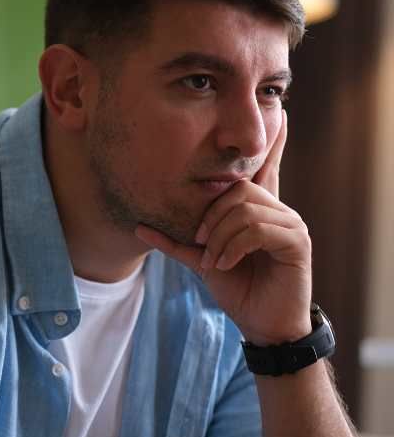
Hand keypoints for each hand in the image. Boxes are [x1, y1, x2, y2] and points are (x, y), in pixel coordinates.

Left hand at [136, 111, 311, 345]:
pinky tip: (225, 265)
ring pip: (245, 209)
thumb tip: (138, 226)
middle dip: (211, 217)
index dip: (274, 142)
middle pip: (239, 188)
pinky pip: (258, 230)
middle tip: (201, 244)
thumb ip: (175, 241)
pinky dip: (232, 247)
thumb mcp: (201, 260)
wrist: (261, 322)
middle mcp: (279, 210)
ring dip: (219, 237)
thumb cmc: (237, 288)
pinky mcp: (298, 242)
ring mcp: (292, 224)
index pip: (267, 167)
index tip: (280, 114)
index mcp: (259, 209)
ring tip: (213, 260)